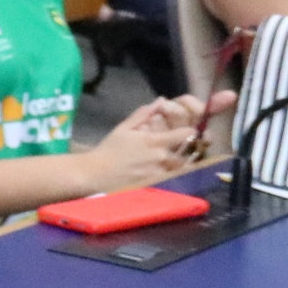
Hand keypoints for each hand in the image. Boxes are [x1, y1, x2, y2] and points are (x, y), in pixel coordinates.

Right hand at [83, 93, 232, 189]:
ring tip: (176, 165)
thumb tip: (161, 101)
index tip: (192, 131)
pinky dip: (173, 179)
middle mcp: (160, 157)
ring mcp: (159, 173)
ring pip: (180, 169)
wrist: (95, 174)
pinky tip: (169, 179)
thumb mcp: (123, 129)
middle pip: (187, 154)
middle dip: (188, 153)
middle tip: (186, 152)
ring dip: (181, 166)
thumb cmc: (109, 150)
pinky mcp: (154, 186)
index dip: (191, 132)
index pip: (185, 134)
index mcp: (154, 141)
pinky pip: (171, 181)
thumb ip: (143, 115)